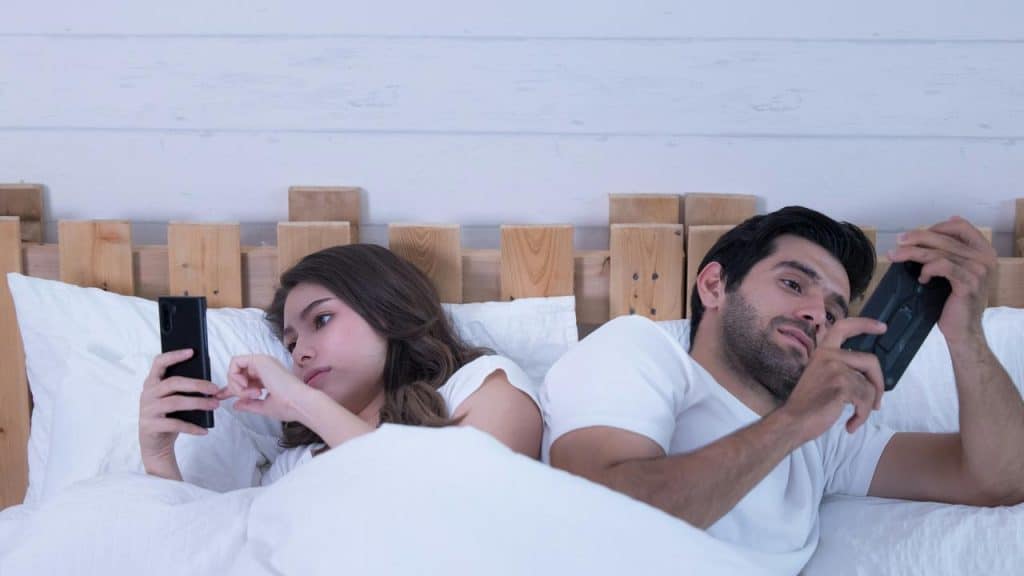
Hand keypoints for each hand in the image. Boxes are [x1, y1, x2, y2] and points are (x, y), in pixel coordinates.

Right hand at [139, 349, 220, 477]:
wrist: (155, 445)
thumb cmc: (168, 417)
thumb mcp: (173, 399)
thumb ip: (183, 388)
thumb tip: (207, 377)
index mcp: (152, 383)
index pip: (159, 363)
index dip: (174, 355)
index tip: (191, 351)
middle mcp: (147, 394)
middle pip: (174, 383)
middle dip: (197, 384)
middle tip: (215, 389)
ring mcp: (147, 410)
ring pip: (176, 402)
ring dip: (198, 403)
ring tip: (215, 405)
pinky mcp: (150, 426)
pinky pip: (175, 424)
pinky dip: (192, 427)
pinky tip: (205, 430)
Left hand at [217, 354, 310, 423]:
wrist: (299, 403)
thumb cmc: (289, 406)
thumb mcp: (265, 407)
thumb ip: (249, 404)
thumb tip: (236, 404)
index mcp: (268, 376)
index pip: (244, 378)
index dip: (231, 387)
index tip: (221, 396)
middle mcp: (265, 367)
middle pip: (237, 373)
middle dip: (235, 388)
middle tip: (248, 398)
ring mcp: (262, 362)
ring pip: (235, 368)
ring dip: (236, 384)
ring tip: (251, 394)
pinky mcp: (259, 359)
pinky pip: (235, 363)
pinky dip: (235, 376)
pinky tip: (245, 386)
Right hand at [780, 317, 887, 440]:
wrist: (793, 422)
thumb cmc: (807, 405)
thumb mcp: (821, 378)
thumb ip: (839, 369)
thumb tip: (869, 379)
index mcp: (822, 352)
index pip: (843, 328)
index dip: (865, 324)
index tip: (882, 327)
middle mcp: (829, 356)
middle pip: (870, 361)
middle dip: (879, 384)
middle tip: (877, 402)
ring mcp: (835, 369)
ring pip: (870, 385)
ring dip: (867, 406)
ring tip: (855, 418)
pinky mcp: (842, 385)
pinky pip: (866, 399)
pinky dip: (862, 415)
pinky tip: (850, 424)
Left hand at [888, 217, 996, 344]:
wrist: (963, 330)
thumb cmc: (954, 301)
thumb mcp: (952, 272)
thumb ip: (945, 254)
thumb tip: (921, 236)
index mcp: (983, 251)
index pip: (961, 226)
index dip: (938, 226)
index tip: (918, 234)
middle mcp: (984, 258)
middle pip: (945, 237)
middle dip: (917, 237)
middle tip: (898, 241)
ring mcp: (978, 271)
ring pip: (939, 252)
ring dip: (913, 252)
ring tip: (896, 256)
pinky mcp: (968, 284)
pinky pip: (943, 266)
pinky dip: (928, 268)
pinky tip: (921, 277)